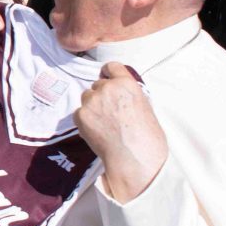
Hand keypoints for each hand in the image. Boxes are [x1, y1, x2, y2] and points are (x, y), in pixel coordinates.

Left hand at [75, 62, 168, 203]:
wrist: (135, 158)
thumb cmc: (146, 138)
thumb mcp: (144, 106)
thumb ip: (128, 94)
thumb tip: (119, 93)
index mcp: (126, 84)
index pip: (111, 67)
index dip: (108, 74)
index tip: (107, 80)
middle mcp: (107, 88)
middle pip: (97, 85)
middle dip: (101, 96)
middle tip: (109, 113)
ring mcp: (92, 101)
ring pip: (87, 97)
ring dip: (92, 107)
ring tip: (104, 124)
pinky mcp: (80, 115)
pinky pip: (79, 113)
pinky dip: (85, 120)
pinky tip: (97, 131)